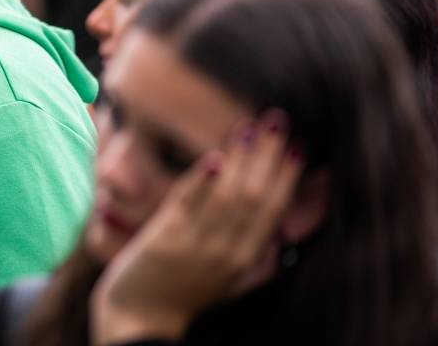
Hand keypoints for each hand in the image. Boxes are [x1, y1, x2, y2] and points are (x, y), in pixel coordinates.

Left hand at [88, 112, 302, 343]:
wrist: (139, 318)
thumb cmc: (186, 294)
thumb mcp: (232, 285)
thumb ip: (259, 265)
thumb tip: (284, 242)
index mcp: (246, 259)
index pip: (273, 210)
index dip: (286, 177)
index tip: (297, 145)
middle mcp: (226, 251)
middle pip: (253, 196)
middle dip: (267, 155)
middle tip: (276, 120)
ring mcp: (195, 244)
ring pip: (224, 196)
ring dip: (238, 159)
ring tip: (248, 127)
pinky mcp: (164, 238)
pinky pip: (186, 203)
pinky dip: (199, 181)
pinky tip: (212, 158)